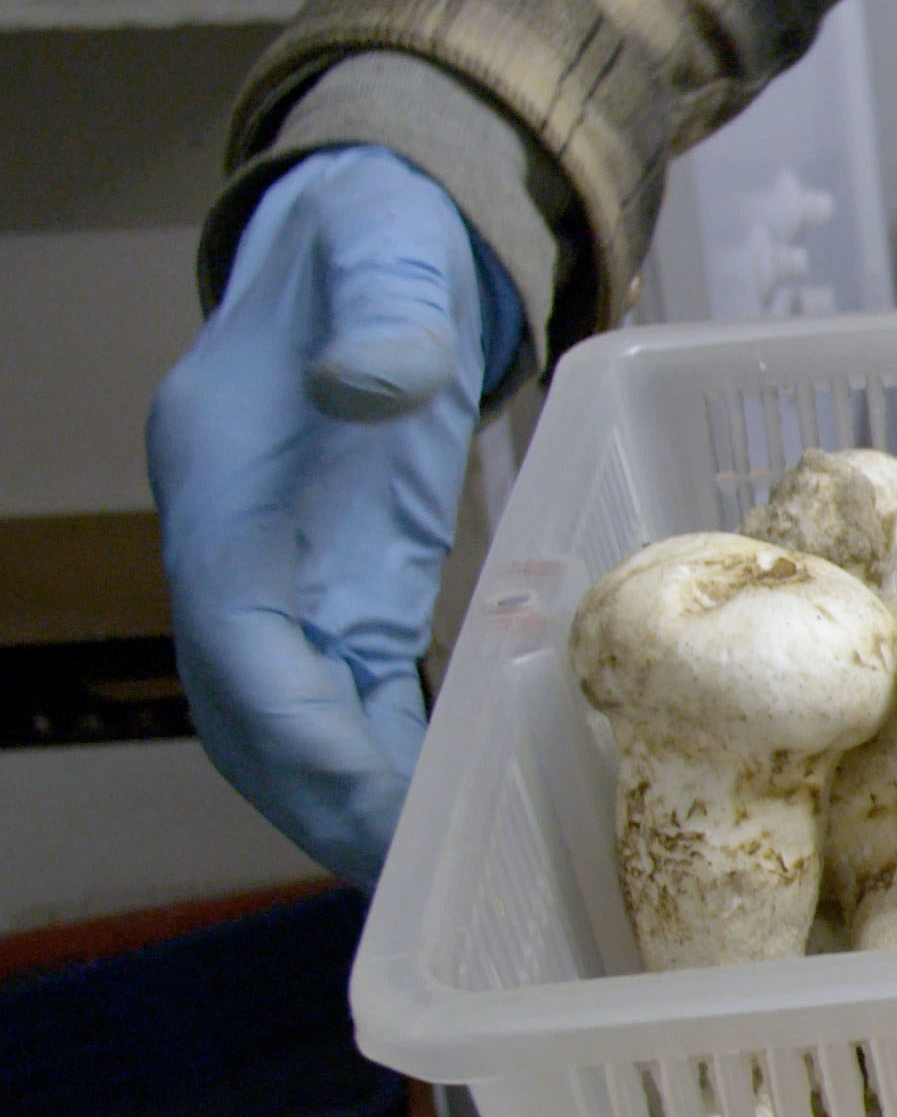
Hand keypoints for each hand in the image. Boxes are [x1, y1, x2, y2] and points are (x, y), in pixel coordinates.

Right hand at [150, 147, 525, 885]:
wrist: (363, 237)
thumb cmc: (375, 245)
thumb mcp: (385, 256)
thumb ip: (381, 316)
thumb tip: (373, 379)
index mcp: (222, 483)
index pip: (239, 640)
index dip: (300, 728)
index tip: (371, 798)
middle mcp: (230, 549)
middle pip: (252, 714)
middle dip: (325, 801)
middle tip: (419, 880)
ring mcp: (275, 578)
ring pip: (289, 728)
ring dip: (353, 801)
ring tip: (440, 872)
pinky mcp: (331, 588)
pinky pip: (344, 700)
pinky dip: (388, 758)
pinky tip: (454, 799)